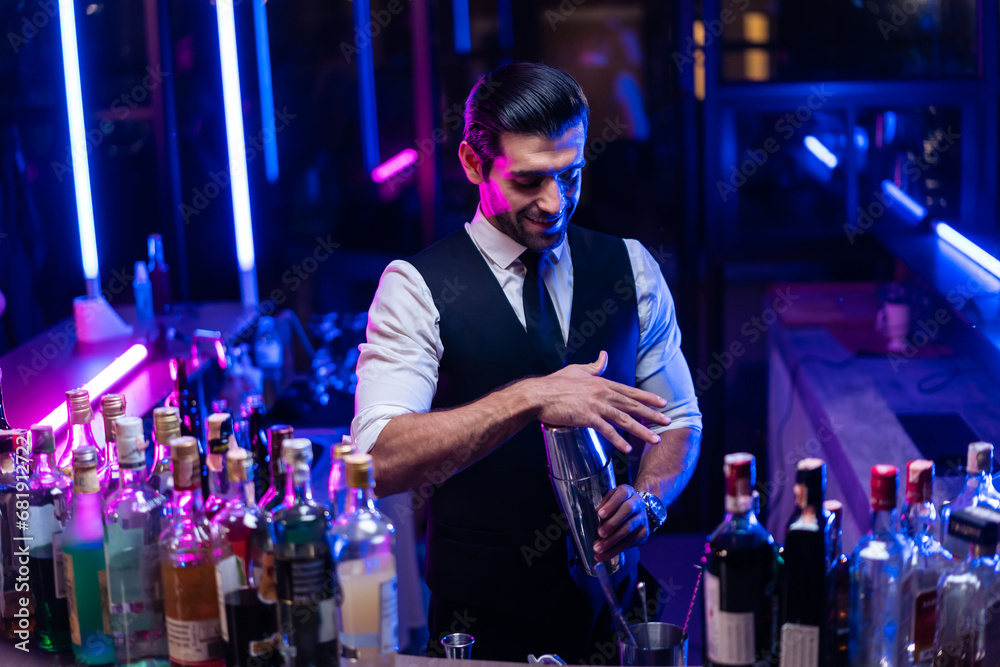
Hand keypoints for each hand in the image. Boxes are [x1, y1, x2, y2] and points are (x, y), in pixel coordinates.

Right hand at [528, 350, 669, 452]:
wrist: (538, 394)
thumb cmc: (555, 383)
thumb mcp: (577, 369)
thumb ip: (594, 365)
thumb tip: (604, 355)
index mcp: (602, 382)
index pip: (630, 391)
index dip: (647, 398)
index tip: (662, 403)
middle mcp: (602, 393)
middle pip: (632, 405)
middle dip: (652, 414)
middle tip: (667, 421)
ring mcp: (595, 405)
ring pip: (624, 419)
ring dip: (641, 430)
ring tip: (654, 439)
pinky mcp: (586, 417)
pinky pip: (606, 430)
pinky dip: (618, 440)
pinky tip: (627, 449)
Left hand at [593, 485, 647, 561]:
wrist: (638, 510)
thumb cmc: (618, 505)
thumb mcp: (610, 499)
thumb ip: (604, 506)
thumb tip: (599, 514)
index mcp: (627, 492)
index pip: (621, 494)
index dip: (611, 504)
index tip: (600, 514)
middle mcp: (637, 503)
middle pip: (627, 511)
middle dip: (612, 524)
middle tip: (600, 534)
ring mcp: (642, 518)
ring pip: (628, 530)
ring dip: (612, 541)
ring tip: (598, 549)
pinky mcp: (644, 533)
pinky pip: (629, 543)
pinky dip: (614, 550)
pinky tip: (603, 555)